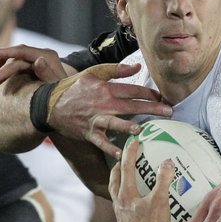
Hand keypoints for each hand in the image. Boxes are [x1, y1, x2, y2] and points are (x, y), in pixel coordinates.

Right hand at [0, 45, 69, 88]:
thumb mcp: (57, 87)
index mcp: (48, 56)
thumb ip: (48, 74)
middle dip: (1, 70)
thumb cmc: (66, 95)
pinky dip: (6, 72)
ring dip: (1, 72)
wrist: (71, 100)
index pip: (23, 51)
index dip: (6, 52)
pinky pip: (16, 67)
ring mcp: (37, 61)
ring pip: (14, 63)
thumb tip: (38, 60)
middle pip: (17, 59)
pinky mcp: (33, 68)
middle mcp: (42, 55)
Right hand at [49, 63, 171, 159]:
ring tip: (141, 130)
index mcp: (106, 89)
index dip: (149, 93)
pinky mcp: (89, 132)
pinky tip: (121, 154)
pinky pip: (101, 142)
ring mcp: (96, 119)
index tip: (164, 97)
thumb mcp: (94, 73)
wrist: (52, 104)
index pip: (132, 90)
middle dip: (151, 108)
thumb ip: (116, 70)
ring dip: (127, 126)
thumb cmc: (75, 88)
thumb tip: (137, 67)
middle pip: (130, 106)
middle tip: (169, 112)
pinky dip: (110, 148)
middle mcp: (103, 104)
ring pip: (115, 123)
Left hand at [108, 140, 176, 221]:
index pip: (125, 168)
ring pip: (116, 195)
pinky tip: (136, 202)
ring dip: (120, 184)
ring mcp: (121, 217)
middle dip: (117, 168)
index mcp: (125, 196)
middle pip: (114, 181)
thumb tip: (167, 162)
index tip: (133, 141)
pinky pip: (124, 207)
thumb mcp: (160, 201)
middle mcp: (119, 205)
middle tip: (121, 159)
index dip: (129, 153)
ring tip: (126, 179)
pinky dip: (127, 199)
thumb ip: (163, 180)